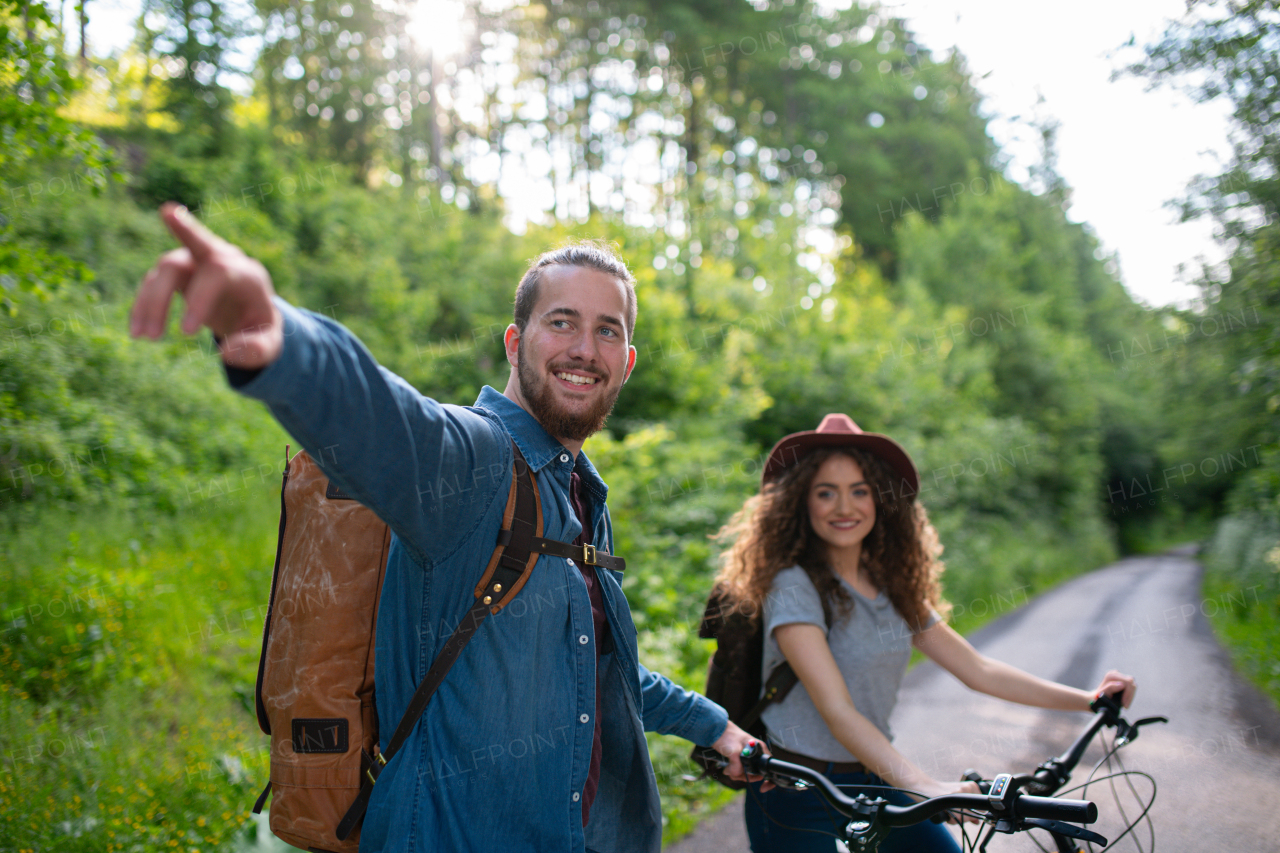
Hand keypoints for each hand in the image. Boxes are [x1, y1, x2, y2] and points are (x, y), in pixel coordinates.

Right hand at [130, 203, 282, 368]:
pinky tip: (137, 332)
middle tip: (154, 337)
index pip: (218, 271)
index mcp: (245, 271)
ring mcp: (194, 260)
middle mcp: (217, 257)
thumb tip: (227, 354)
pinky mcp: (176, 271)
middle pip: (181, 258)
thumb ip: (259, 349)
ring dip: (148, 303)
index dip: (199, 299)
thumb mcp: (270, 342)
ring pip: (163, 270)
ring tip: (142, 338)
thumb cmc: (259, 324)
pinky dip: (142, 305)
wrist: (248, 307)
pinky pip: (152, 282)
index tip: (186, 333)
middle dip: (162, 291)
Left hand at [709, 722, 773, 790]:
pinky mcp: (740, 758)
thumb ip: (737, 765)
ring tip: (728, 770)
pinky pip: (740, 770)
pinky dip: (734, 772)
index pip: (769, 767)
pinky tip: (727, 769)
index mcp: (760, 749)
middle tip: (736, 775)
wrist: (716, 730)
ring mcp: (748, 756)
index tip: (762, 787)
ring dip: (737, 774)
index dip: (768, 779)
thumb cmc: (727, 736)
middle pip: (757, 773)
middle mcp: (756, 753)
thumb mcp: (733, 751)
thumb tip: (738, 775)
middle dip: (746, 777)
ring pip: (747, 773)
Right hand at [909, 778, 980, 824]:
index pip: (980, 810)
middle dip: (963, 818)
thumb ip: (969, 810)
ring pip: (965, 818)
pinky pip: (956, 818)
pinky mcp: (950, 799)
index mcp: (972, 786)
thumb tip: (977, 821)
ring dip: (956, 819)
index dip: (971, 814)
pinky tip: (945, 812)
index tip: (960, 810)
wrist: (925, 787)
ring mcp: (959, 793)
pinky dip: (950, 819)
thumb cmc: (942, 794)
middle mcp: (967, 788)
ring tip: (948, 810)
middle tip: (952, 810)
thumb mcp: (958, 799)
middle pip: (973, 815)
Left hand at [1092, 670, 1135, 708]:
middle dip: (1130, 695)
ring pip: (1133, 684)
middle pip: (1131, 683)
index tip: (1124, 704)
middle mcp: (1115, 673)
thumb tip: (1122, 685)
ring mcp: (1118, 675)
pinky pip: (1131, 686)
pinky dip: (1129, 694)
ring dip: (1130, 696)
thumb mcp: (1103, 694)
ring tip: (1125, 704)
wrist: (1094, 699)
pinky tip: (1125, 700)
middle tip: (1125, 706)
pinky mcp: (1121, 679)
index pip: (1128, 682)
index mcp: (1111, 676)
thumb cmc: (1098, 697)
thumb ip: (1111, 688)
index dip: (1128, 694)